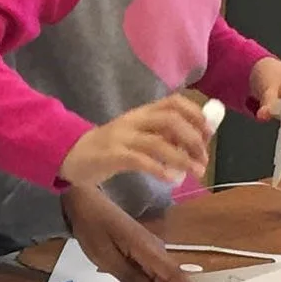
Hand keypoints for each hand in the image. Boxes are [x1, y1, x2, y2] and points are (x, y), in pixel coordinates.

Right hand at [60, 95, 210, 187]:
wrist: (71, 154)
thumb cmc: (108, 148)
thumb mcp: (136, 136)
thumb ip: (160, 136)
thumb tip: (193, 143)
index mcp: (142, 113)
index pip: (174, 102)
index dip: (195, 114)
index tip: (209, 133)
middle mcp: (133, 120)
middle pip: (170, 119)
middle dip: (193, 138)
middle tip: (204, 157)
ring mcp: (122, 137)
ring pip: (158, 141)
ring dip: (182, 157)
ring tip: (196, 171)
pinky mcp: (112, 155)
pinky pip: (140, 160)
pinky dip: (160, 169)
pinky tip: (171, 179)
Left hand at [60, 185, 195, 281]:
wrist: (86, 203)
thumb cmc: (93, 227)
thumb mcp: (105, 256)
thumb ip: (129, 276)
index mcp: (147, 248)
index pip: (173, 273)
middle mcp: (154, 248)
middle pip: (171, 277)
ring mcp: (148, 249)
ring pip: (163, 276)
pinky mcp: (142, 251)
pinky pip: (153, 271)